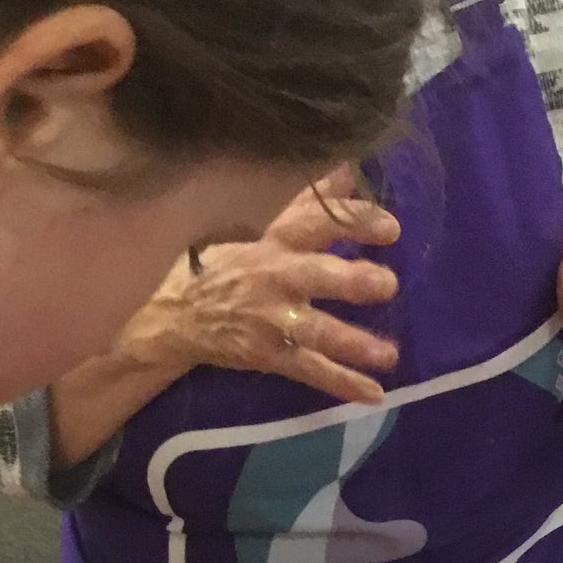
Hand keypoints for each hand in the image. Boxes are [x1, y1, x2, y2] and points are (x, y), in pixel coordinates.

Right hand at [137, 172, 402, 406]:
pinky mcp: (269, 354)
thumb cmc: (224, 262)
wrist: (173, 313)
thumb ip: (306, 202)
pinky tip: (374, 393)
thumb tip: (346, 168)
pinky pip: (310, 370)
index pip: (317, 222)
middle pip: (318, 275)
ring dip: (353, 343)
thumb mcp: (258, 225)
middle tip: (387, 285)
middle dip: (351, 281)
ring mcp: (273, 319)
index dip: (352, 222)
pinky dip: (342, 383)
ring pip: (318, 330)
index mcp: (275, 238)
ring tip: (389, 355)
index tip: (390, 227)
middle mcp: (276, 276)